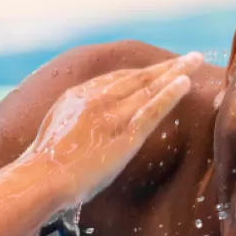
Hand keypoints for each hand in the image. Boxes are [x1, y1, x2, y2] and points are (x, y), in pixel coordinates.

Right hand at [26, 53, 201, 208]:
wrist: (40, 178)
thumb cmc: (39, 168)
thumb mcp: (49, 137)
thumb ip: (66, 128)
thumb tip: (71, 135)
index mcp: (76, 97)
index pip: (114, 80)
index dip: (138, 75)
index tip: (155, 72)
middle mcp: (95, 98)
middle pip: (136, 77)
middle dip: (163, 67)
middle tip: (188, 57)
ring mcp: (111, 114)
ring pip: (149, 87)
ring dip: (175, 71)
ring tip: (196, 60)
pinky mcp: (125, 134)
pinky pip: (153, 108)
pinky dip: (170, 93)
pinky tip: (186, 82)